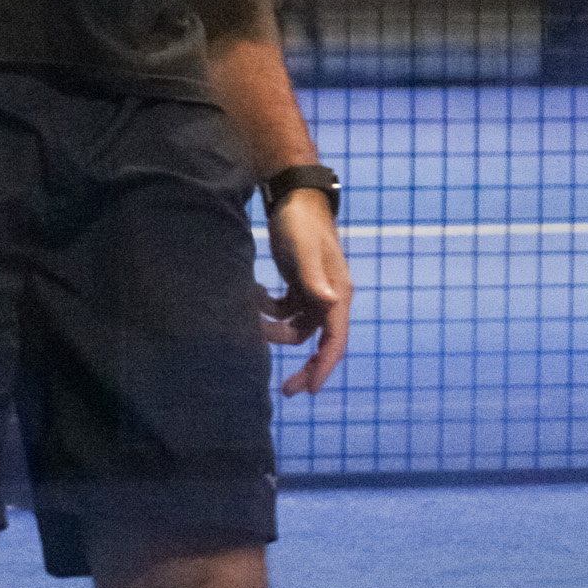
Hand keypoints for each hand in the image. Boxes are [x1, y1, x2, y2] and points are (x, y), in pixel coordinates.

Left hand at [259, 187, 352, 395]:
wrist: (295, 196)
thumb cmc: (300, 222)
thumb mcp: (303, 250)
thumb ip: (314, 278)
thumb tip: (329, 305)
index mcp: (337, 294)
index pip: (335, 341)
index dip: (324, 367)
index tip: (310, 390)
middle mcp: (331, 298)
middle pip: (321, 344)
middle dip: (306, 367)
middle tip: (286, 390)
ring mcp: (316, 292)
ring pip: (298, 328)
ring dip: (274, 329)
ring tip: (249, 315)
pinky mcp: (301, 285)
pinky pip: (287, 311)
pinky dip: (270, 310)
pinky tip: (253, 293)